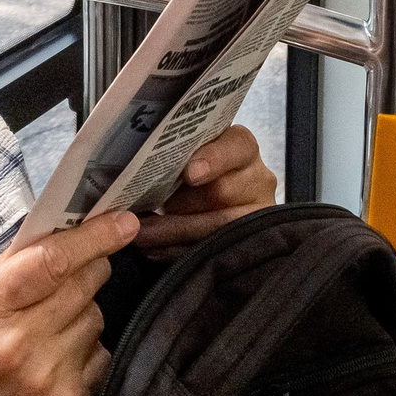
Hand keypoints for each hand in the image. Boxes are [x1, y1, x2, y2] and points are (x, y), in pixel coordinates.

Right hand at [0, 209, 138, 395]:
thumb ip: (1, 272)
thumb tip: (51, 232)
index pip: (52, 261)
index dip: (94, 236)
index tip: (123, 221)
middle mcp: (15, 343)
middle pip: (83, 283)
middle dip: (86, 270)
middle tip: (73, 274)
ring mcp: (47, 376)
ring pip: (95, 317)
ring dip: (81, 314)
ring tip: (47, 331)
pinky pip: (100, 354)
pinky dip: (85, 350)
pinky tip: (55, 361)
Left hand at [135, 124, 278, 256]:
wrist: (206, 200)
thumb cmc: (189, 171)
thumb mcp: (186, 157)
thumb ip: (175, 156)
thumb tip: (138, 169)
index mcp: (241, 147)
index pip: (238, 145)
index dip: (214, 158)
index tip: (190, 174)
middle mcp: (256, 177)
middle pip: (224, 191)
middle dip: (181, 205)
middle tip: (143, 213)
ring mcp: (256, 211)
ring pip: (219, 225)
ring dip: (175, 231)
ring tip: (142, 234)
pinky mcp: (249, 240)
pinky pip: (215, 248)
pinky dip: (180, 249)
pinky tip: (154, 248)